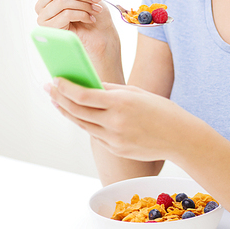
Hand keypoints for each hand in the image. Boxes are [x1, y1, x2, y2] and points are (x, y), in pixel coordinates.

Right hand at [26, 0, 120, 71]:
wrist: (104, 36)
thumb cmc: (95, 13)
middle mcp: (43, 3)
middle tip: (93, 0)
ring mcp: (44, 17)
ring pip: (60, 0)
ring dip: (83, 4)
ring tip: (93, 11)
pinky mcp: (50, 30)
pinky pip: (64, 14)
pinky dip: (81, 14)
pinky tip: (88, 19)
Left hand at [45, 78, 184, 161]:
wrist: (180, 138)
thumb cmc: (162, 110)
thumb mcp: (137, 93)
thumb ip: (112, 90)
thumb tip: (91, 85)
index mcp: (120, 103)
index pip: (83, 95)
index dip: (64, 88)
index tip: (54, 79)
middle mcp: (114, 122)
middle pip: (77, 111)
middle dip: (59, 98)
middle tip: (49, 88)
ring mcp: (114, 138)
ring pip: (82, 124)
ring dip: (68, 112)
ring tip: (58, 101)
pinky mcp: (116, 149)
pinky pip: (96, 134)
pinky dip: (86, 123)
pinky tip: (81, 115)